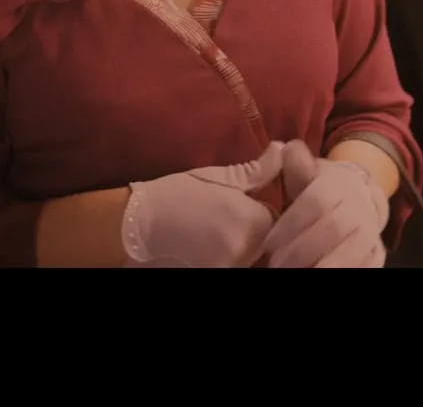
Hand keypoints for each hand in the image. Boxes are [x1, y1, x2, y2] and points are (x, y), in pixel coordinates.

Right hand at [122, 142, 286, 267]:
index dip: (260, 207)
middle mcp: (247, 248)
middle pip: (265, 238)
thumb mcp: (219, 176)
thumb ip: (256, 170)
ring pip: (250, 253)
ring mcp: (231, 266)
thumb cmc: (179, 193)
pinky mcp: (215, 273)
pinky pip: (234, 262)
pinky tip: (208, 241)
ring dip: (240, 242)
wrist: (138, 224)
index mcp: (253, 220)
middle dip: (253, 226)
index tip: (243, 200)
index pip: (276, 217)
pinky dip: (226, 254)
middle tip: (226, 213)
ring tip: (216, 226)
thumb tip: (283, 150)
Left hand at [259, 140, 388, 267]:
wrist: (361, 199)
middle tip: (276, 263)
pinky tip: (317, 275)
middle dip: (302, 249)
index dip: (291, 224)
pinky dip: (345, 272)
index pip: (317, 202)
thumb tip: (283, 149)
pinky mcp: (377, 254)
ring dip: (323, 266)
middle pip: (333, 228)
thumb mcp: (307, 172)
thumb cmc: (321, 189)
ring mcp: (371, 232)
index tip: (268, 243)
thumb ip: (295, 163)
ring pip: (352, 252)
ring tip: (294, 274)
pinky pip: (366, 267)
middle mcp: (360, 207)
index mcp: (340, 185)